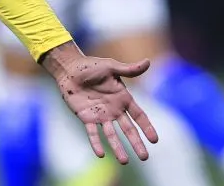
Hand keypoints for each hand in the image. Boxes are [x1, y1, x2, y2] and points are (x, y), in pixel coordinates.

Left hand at [42, 42, 158, 163]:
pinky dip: (96, 143)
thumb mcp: (110, 66)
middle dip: (136, 143)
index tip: (155, 140)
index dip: (147, 127)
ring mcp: (100, 115)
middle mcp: (114, 110)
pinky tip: (100, 154)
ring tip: (124, 161)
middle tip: (144, 157)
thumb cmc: (90, 66)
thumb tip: (148, 62)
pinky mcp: (86, 117)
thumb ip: (128, 69)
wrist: (68, 69)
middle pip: (128, 129)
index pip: (139, 116)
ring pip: (111, 134)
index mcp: (123, 98)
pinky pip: (92, 132)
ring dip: (118, 148)